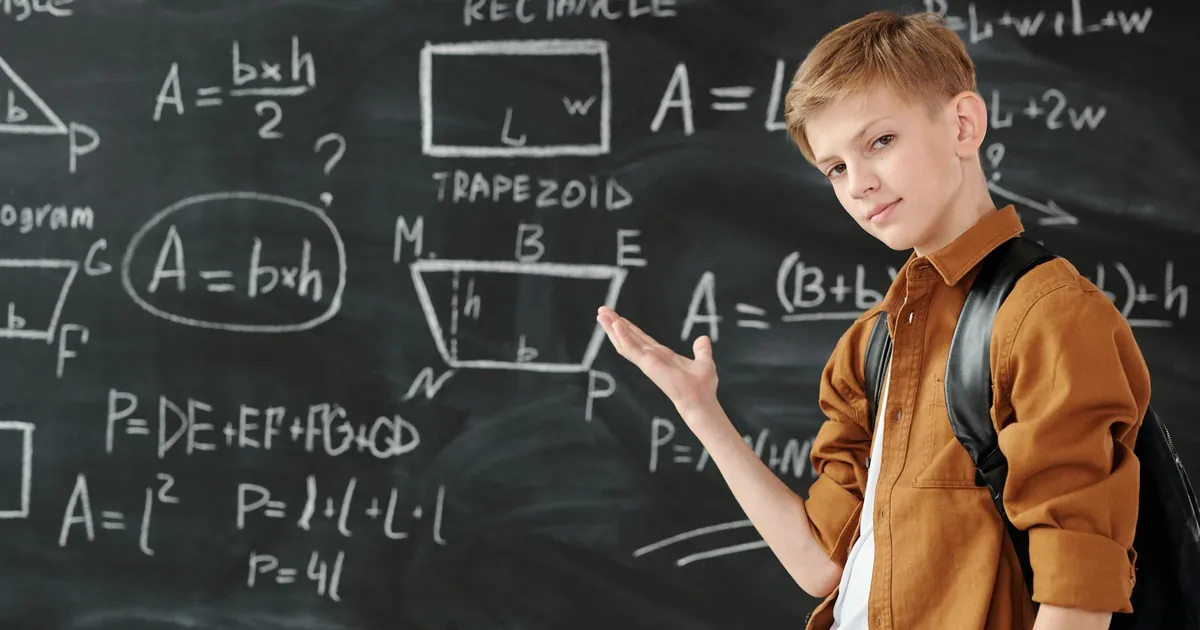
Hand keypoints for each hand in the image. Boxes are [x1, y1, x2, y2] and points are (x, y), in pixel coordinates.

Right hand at [596, 306, 717, 417]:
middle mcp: (651, 357)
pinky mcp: (648, 365)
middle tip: (602, 310)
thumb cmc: (702, 388)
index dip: (629, 328)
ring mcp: (647, 361)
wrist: (701, 402)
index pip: (641, 338)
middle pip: (629, 337)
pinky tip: (616, 325)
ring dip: (613, 328)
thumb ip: (701, 350)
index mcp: (662, 356)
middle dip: (615, 324)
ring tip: (601, 314)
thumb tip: (703, 338)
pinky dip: (623, 337)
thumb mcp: (704, 362)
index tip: (618, 317)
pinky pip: (632, 349)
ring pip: (625, 342)